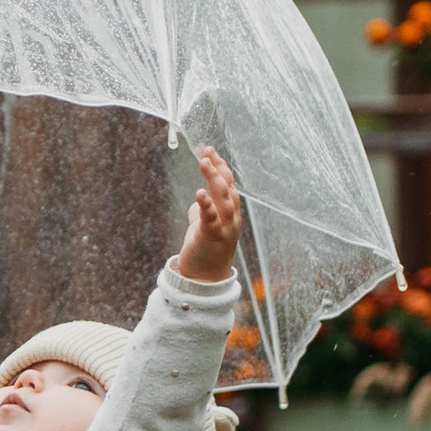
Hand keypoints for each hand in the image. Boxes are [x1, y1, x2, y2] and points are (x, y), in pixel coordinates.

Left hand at [176, 143, 242, 286]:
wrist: (205, 279)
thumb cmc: (205, 251)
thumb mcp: (204, 226)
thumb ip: (204, 212)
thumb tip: (199, 201)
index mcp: (230, 213)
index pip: (228, 184)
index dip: (221, 167)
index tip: (210, 151)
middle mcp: (231, 218)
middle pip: (228, 188)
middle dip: (218, 169)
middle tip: (206, 153)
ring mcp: (225, 227)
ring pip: (224, 199)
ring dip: (214, 180)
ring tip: (204, 164)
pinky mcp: (213, 237)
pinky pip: (212, 218)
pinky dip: (206, 205)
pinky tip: (199, 193)